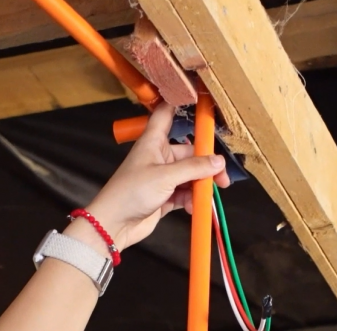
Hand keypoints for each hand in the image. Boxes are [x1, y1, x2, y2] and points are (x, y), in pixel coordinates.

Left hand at [86, 103, 229, 250]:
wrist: (114, 224)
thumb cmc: (131, 192)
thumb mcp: (165, 176)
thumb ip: (194, 168)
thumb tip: (219, 161)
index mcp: (154, 141)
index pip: (166, 114)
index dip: (180, 104)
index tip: (200, 99)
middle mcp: (159, 156)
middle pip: (190, 153)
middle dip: (207, 166)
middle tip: (222, 179)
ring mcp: (162, 177)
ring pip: (190, 175)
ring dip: (200, 186)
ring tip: (205, 197)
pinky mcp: (164, 196)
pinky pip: (185, 194)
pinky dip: (191, 200)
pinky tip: (193, 207)